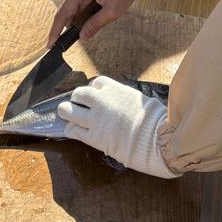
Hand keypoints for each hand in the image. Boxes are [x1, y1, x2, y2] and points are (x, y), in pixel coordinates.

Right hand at [48, 0, 141, 47]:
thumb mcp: (112, 10)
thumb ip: (95, 24)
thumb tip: (83, 37)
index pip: (62, 14)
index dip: (55, 31)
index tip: (50, 44)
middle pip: (67, 12)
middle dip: (69, 27)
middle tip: (71, 42)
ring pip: (74, 9)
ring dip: (78, 21)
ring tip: (86, 32)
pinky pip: (81, 4)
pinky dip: (84, 14)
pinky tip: (90, 22)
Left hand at [57, 77, 178, 177]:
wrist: (155, 137)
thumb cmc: (153, 119)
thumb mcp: (139, 99)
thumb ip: (125, 98)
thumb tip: (124, 101)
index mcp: (114, 89)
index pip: (96, 83)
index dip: (93, 90)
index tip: (94, 96)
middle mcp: (101, 101)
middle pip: (79, 94)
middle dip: (77, 99)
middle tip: (77, 105)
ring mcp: (95, 119)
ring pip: (69, 111)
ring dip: (66, 111)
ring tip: (66, 114)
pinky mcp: (93, 137)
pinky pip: (74, 131)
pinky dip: (71, 130)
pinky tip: (72, 131)